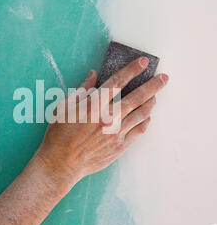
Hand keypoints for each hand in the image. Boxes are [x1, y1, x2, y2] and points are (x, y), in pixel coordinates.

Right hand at [37, 57, 168, 188]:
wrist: (62, 163)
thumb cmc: (59, 134)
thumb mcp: (64, 107)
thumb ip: (82, 90)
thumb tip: (94, 75)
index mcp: (94, 105)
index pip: (118, 82)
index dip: (132, 69)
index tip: (144, 62)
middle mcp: (109, 118)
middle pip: (137, 97)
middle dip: (153, 85)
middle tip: (164, 78)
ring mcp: (116, 133)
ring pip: (141, 114)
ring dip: (151, 102)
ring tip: (155, 96)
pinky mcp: (119, 146)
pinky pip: (139, 131)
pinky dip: (145, 121)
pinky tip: (147, 117)